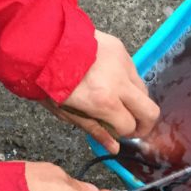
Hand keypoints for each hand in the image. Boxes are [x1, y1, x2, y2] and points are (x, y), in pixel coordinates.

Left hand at [41, 31, 159, 153]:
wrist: (40, 43)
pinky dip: (127, 80)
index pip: (129, 126)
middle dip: (144, 123)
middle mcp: (119, 82)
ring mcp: (123, 63)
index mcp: (103, 101)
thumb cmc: (48, 81)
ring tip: (118, 100)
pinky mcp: (121, 48)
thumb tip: (114, 148)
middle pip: (150, 111)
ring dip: (135, 100)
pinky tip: (109, 80)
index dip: (124, 133)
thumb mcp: (67, 112)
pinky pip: (133, 71)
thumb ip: (95, 130)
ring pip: (144, 90)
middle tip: (133, 126)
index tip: (117, 132)